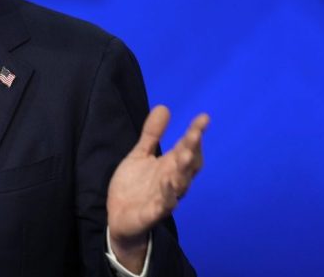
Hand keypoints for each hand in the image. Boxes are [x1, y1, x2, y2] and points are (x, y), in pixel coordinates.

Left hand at [106, 105, 208, 271]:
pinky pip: (164, 205)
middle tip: (194, 134)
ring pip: (179, 184)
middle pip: (187, 165)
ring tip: (183, 155)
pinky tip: (167, 185)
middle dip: (192, 150)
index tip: (203, 117)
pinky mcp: (153, 213)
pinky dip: (167, 197)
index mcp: (170, 165)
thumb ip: (152, 134)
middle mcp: (172, 180)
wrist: (119, 216)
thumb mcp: (140, 155)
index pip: (187, 147)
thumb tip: (164, 107)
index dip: (195, 133)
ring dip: (183, 171)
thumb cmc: (135, 186)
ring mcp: (165, 197)